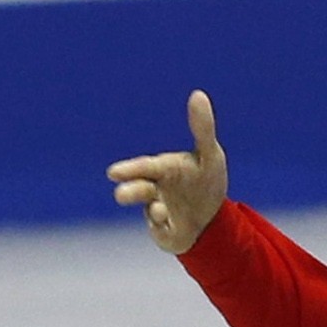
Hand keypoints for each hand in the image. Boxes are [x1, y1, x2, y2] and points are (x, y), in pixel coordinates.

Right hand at [108, 90, 227, 253]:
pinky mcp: (164, 233)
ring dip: (151, 209)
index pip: (145, 167)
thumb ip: (202, 128)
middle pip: (138, 189)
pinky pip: (162, 232)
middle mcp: (154, 189)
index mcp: (162, 169)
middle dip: (130, 191)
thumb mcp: (210, 156)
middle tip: (120, 192)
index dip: (131, 169)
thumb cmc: (206, 181)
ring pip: (148, 210)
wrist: (213, 218)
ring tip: (158, 209)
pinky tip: (170, 222)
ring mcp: (157, 211)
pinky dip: (166, 228)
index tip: (113, 173)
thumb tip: (198, 94)